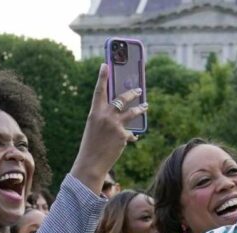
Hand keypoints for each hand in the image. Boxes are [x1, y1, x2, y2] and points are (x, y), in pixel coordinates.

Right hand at [71, 64, 145, 192]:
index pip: (99, 91)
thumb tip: (119, 111)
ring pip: (133, 112)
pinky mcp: (123, 135)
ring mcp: (115, 125)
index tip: (106, 65)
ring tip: (146, 106)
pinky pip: (131, 133)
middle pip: (121, 99)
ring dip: (141, 109)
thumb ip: (104, 118)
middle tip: (138, 89)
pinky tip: (131, 139)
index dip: (102, 77)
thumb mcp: (94, 128)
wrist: (91, 163)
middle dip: (132, 93)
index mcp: (94, 113)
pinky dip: (131, 136)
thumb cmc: (90, 146)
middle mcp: (105, 116)